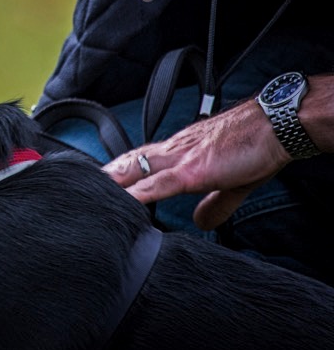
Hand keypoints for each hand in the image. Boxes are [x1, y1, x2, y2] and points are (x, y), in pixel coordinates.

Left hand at [102, 99, 291, 229]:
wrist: (276, 127)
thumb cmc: (256, 147)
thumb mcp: (231, 183)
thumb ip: (213, 204)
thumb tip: (201, 222)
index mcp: (178, 153)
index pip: (138, 162)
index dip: (115, 173)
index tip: (94, 185)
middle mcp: (171, 152)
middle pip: (126, 164)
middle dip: (101, 177)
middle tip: (74, 189)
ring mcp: (179, 159)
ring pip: (133, 170)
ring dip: (110, 184)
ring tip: (86, 197)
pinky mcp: (192, 170)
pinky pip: (158, 184)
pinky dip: (139, 194)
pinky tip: (124, 203)